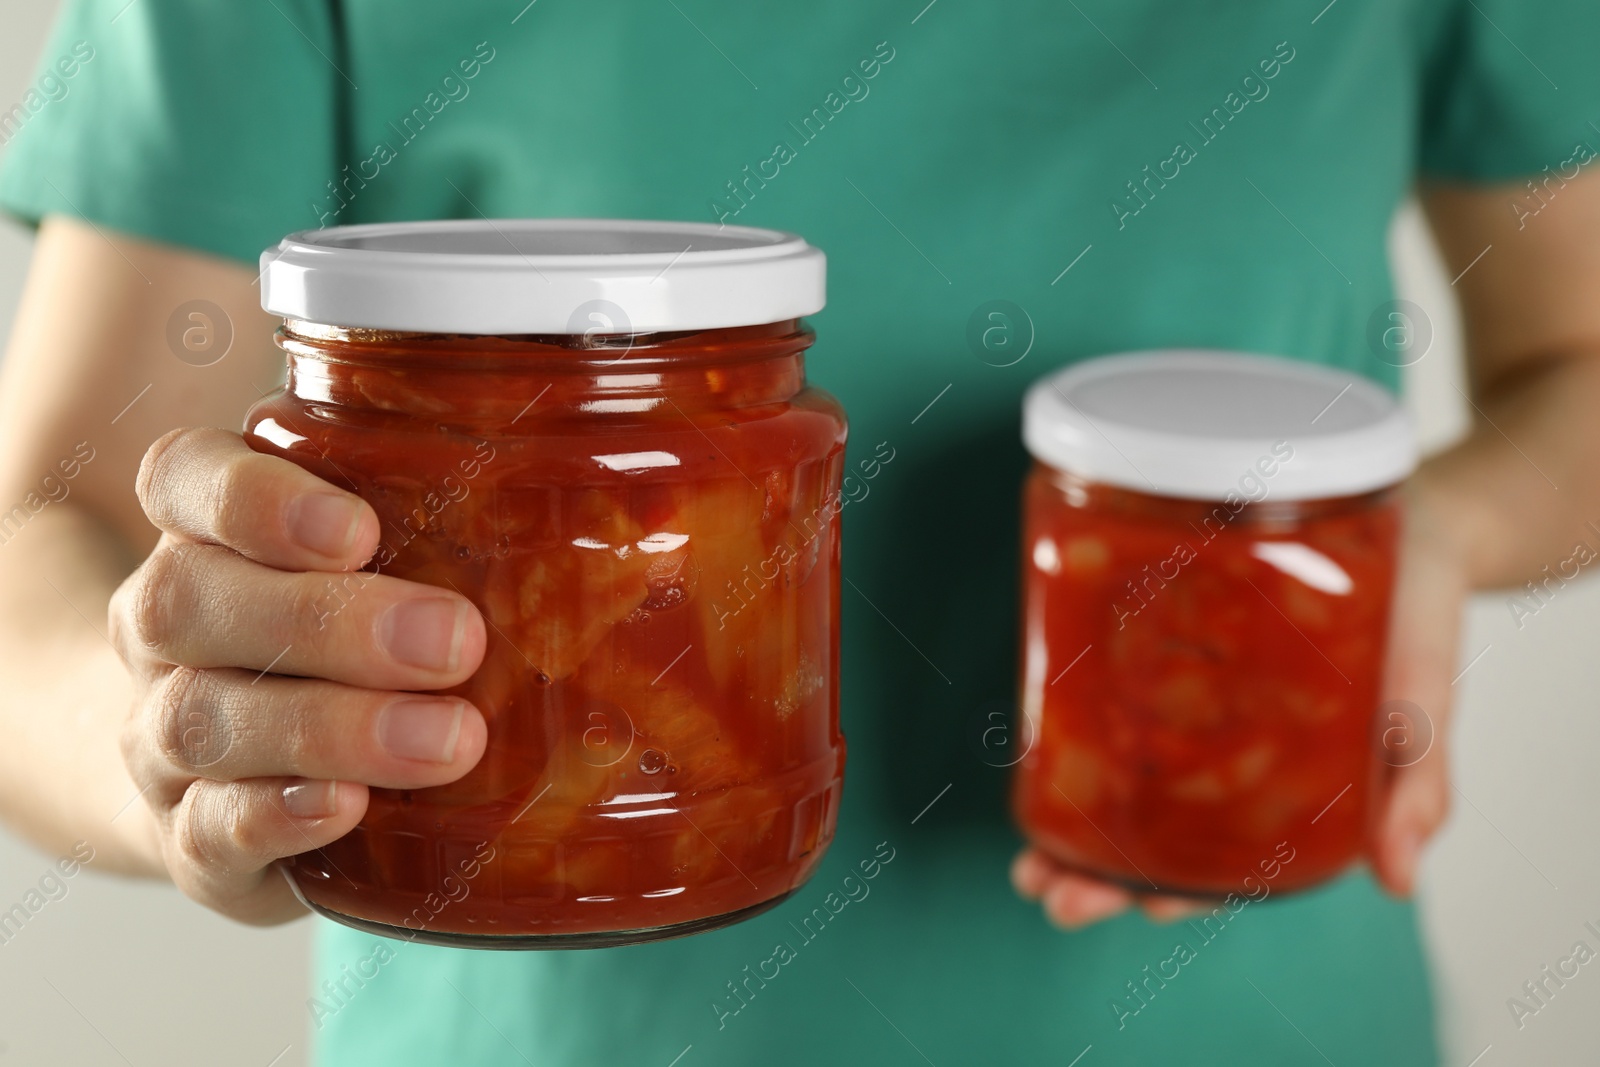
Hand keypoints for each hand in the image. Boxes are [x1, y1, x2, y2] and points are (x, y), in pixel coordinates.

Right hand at [109, 428, 488, 924]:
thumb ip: (456, 530)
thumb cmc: (337, 642)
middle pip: (190, 601)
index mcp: (204, 536)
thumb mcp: (383, 568)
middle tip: (455, 641)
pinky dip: (276, 816)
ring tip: (450, 740)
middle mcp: (164, 631)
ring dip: (332, 727)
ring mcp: (161, 740)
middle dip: (328, 620)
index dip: (254, 499)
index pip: (185, 480)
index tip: (359, 529)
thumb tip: (637, 513)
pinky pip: (206, 829)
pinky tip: (347, 808)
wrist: (224, 775)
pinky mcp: (189, 840)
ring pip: (200, 719)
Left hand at [1010, 482, 1468, 926]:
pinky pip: (1113, 691)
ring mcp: (1191, 702)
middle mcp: (1228, 758)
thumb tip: (1396, 880)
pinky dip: (1073, 724)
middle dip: (1099, 875)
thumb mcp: (1421, 708)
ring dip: (1070, 822)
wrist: (1412, 525)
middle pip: (1155, 837)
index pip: (1226, 866)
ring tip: (1024, 854)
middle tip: (1045, 890)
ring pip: (1121, 778)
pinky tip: (1036, 738)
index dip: (1182, 893)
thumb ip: (1414, 791)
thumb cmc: (1416, 625)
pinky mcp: (1165, 641)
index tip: (1142, 909)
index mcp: (1287, 792)